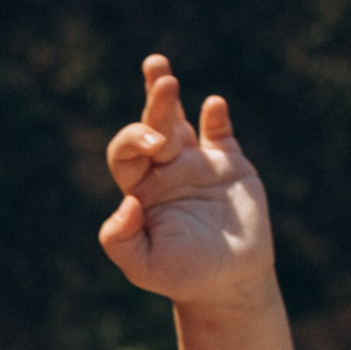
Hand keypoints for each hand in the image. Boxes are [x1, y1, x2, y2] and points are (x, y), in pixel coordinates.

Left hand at [99, 54, 274, 309]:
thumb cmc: (182, 275)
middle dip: (156, 105)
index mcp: (141, 188)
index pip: (126, 152)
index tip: (152, 149)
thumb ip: (120, 239)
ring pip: (180, 121)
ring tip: (157, 66)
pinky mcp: (230, 166)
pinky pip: (221, 134)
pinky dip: (217, 118)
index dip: (133, 141)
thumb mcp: (142, 266)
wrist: (228, 283)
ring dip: (167, 96)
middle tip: (164, 83)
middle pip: (153, 126)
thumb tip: (126, 203)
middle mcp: (165, 170)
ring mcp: (198, 165)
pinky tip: (214, 105)